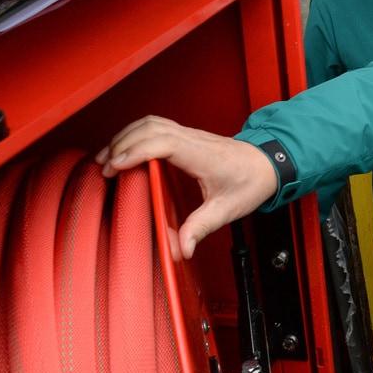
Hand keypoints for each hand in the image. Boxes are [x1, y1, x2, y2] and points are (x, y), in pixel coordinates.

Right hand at [96, 116, 278, 258]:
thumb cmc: (251, 182)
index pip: (163, 143)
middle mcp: (194, 139)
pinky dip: (135, 133)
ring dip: (125, 136)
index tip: (115, 167)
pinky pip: (156, 125)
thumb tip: (182, 249)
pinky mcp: (187, 135)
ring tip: (106, 158)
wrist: (269, 163)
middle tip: (104, 169)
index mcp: (203, 154)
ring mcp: (190, 134)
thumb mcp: (227, 209)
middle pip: (149, 129)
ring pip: (150, 123)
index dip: (135, 152)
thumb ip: (202, 228)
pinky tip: (125, 149)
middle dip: (121, 145)